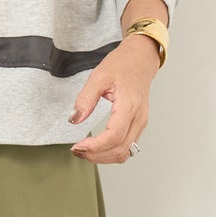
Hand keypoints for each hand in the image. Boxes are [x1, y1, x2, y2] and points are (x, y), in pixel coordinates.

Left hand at [67, 35, 159, 163]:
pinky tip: (97, 148)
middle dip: (96, 155)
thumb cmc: (123, 65)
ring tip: (85, 150)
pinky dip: (112, 152)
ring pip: (125, 153)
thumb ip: (85, 98)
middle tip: (77, 150)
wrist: (140, 59)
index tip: (78, 146)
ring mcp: (141, 123)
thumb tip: (74, 119)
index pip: (114, 136)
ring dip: (104, 157)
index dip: (95, 146)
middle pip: (120, 150)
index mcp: (129, 105)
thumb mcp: (99, 76)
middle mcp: (138, 118)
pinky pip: (127, 147)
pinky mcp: (138, 126)